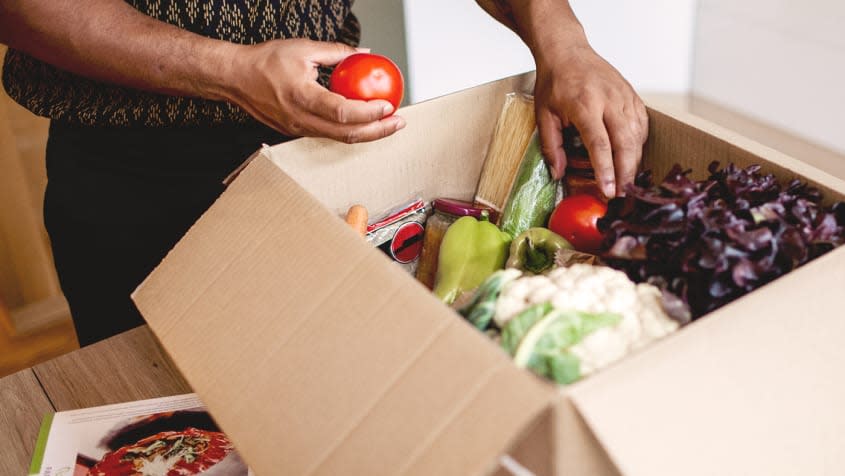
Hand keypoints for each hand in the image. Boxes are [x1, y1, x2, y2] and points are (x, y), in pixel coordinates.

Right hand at [223, 39, 404, 142]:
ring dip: (367, 133)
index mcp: (302, 97)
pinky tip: (364, 122)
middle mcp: (301, 119)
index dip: (369, 113)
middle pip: (346, 134)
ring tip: (387, 125)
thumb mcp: (304, 49)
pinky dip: (350, 130)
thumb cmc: (265, 62)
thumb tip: (363, 53)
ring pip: (339, 139)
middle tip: (398, 122)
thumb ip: (337, 53)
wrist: (235, 78)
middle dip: (378, 131)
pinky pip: (329, 135)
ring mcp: (298, 129)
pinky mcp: (297, 132)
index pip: (342, 113)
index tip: (388, 105)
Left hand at [534, 42, 647, 197]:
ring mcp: (624, 97)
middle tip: (622, 194)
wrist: (568, 51)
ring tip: (626, 182)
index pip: (600, 144)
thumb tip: (558, 174)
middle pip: (625, 143)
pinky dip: (638, 144)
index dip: (605, 171)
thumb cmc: (555, 82)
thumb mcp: (543, 115)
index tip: (608, 191)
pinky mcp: (632, 96)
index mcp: (585, 105)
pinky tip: (630, 157)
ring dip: (634, 162)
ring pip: (637, 136)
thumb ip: (551, 146)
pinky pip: (641, 125)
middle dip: (626, 172)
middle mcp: (609, 101)